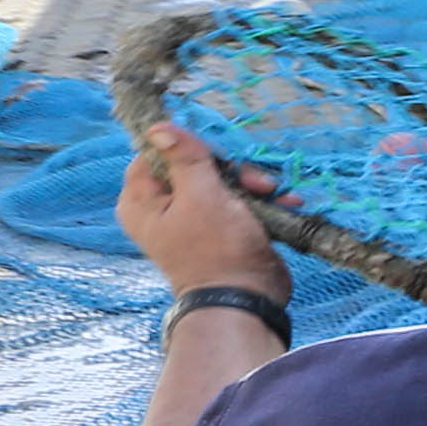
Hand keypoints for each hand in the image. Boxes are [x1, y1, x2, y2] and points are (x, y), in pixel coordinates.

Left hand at [117, 126, 293, 303]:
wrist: (246, 299)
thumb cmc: (217, 248)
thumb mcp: (202, 195)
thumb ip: (184, 157)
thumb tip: (157, 126)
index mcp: (142, 201)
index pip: (154, 154)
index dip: (185, 148)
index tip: (214, 157)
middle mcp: (163, 208)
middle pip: (193, 165)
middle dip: (231, 169)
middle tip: (256, 182)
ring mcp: (194, 219)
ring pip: (221, 181)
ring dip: (252, 183)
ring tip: (274, 194)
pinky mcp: (222, 228)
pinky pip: (237, 201)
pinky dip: (259, 200)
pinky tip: (284, 202)